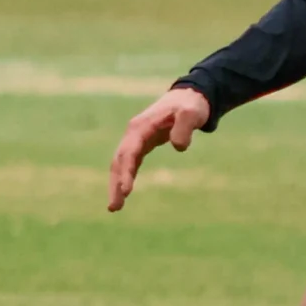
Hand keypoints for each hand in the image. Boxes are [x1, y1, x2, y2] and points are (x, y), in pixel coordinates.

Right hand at [108, 86, 211, 210]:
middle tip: (114, 207)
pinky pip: (130, 164)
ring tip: (114, 208)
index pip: (129, 152)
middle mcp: (134, 134)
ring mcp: (136, 139)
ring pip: (121, 164)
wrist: (189, 98)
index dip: (126, 172)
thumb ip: (185, 128)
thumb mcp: (191, 113)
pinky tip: (125, 194)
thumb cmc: (190, 105)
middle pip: (119, 161)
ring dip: (116, 185)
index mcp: (141, 127)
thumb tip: (178, 146)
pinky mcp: (142, 145)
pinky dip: (125, 178)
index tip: (126, 190)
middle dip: (115, 184)